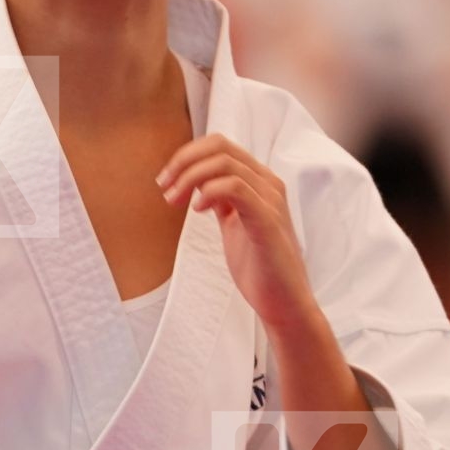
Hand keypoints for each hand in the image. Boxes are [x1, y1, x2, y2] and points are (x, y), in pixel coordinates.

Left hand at [157, 133, 317, 331]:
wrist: (285, 304)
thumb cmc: (261, 268)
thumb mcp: (235, 226)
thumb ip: (223, 202)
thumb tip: (200, 186)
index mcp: (260, 182)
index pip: (220, 146)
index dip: (187, 156)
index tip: (166, 181)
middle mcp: (268, 184)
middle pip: (220, 146)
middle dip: (183, 162)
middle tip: (164, 186)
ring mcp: (270, 200)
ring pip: (225, 163)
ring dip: (190, 177)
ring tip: (174, 200)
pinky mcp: (268, 220)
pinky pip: (236, 188)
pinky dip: (210, 192)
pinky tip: (197, 209)